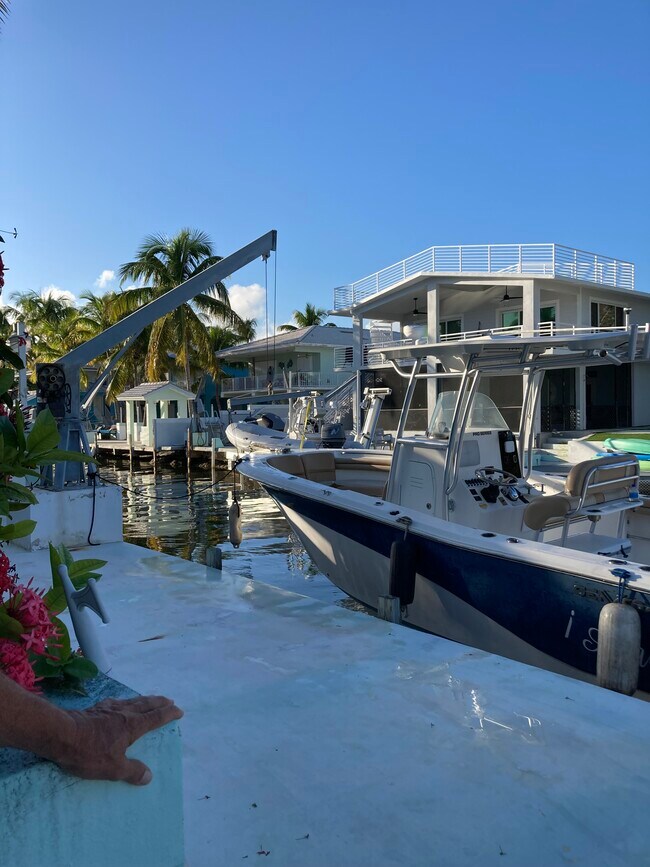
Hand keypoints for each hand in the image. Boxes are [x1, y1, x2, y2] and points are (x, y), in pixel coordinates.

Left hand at [53, 695, 182, 784]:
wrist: (60, 735)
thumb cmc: (89, 753)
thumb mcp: (113, 768)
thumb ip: (132, 771)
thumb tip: (149, 776)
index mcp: (132, 726)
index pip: (155, 718)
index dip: (168, 714)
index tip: (179, 711)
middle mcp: (123, 713)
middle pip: (146, 704)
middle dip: (159, 702)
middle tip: (169, 700)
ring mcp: (108, 709)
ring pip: (131, 701)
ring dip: (144, 700)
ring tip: (149, 699)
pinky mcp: (94, 709)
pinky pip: (116, 702)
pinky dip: (124, 702)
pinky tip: (118, 703)